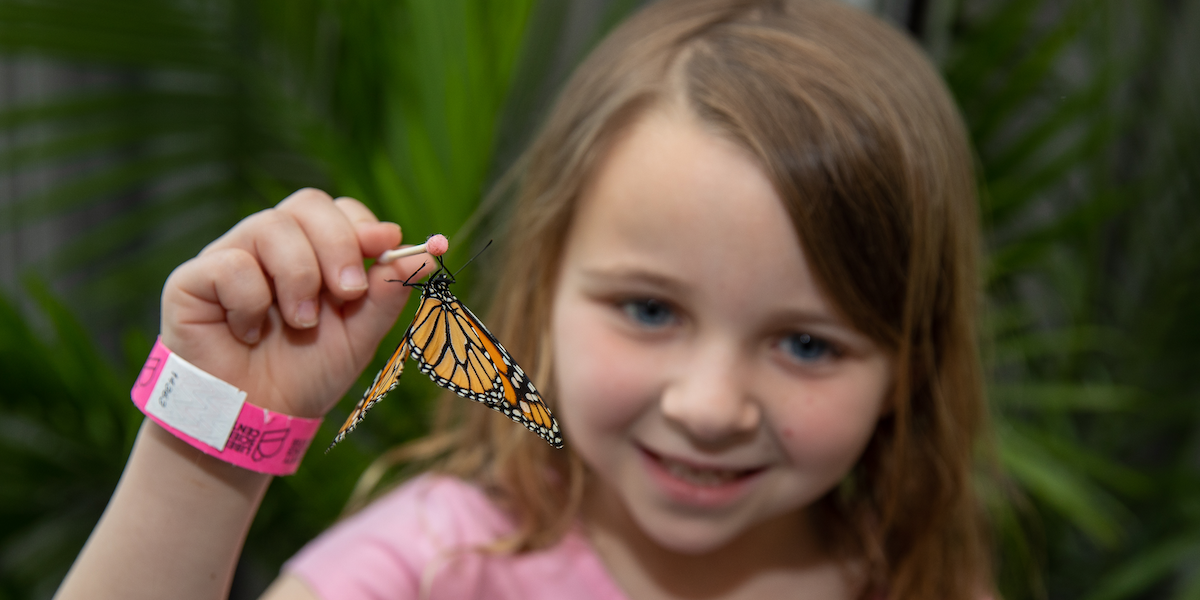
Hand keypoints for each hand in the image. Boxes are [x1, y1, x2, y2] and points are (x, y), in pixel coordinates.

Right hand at [160, 188, 437, 417]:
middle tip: (348, 293)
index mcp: (314, 251)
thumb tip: (428, 253)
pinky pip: (229, 264)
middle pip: (307, 204)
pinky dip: (250, 302)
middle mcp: (272, 245)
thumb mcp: (360, 335)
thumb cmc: (307, 372)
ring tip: (302, 322)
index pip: (340, 210)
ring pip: (270, 227)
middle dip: (337, 244)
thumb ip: (389, 293)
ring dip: (299, 278)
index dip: (363, 225)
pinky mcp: (192, 279)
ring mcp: (230, 256)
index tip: (385, 246)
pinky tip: (250, 332)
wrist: (257, 419)